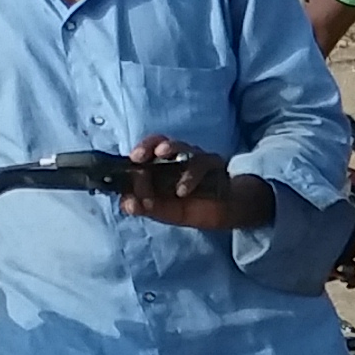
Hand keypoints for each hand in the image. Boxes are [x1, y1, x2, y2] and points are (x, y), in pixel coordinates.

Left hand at [124, 135, 270, 233]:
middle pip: (164, 142)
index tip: (132, 159)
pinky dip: (189, 177)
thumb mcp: (164, 210)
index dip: (140, 150)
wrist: (228, 212)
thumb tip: (126, 203)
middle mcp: (180, 158)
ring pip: (185, 148)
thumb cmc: (194, 206)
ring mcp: (199, 160)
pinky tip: (182, 192)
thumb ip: (145, 206)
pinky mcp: (215, 166)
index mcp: (164, 166)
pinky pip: (203, 165)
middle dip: (151, 145)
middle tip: (139, 156)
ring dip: (171, 148)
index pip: (149, 150)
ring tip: (161, 155)